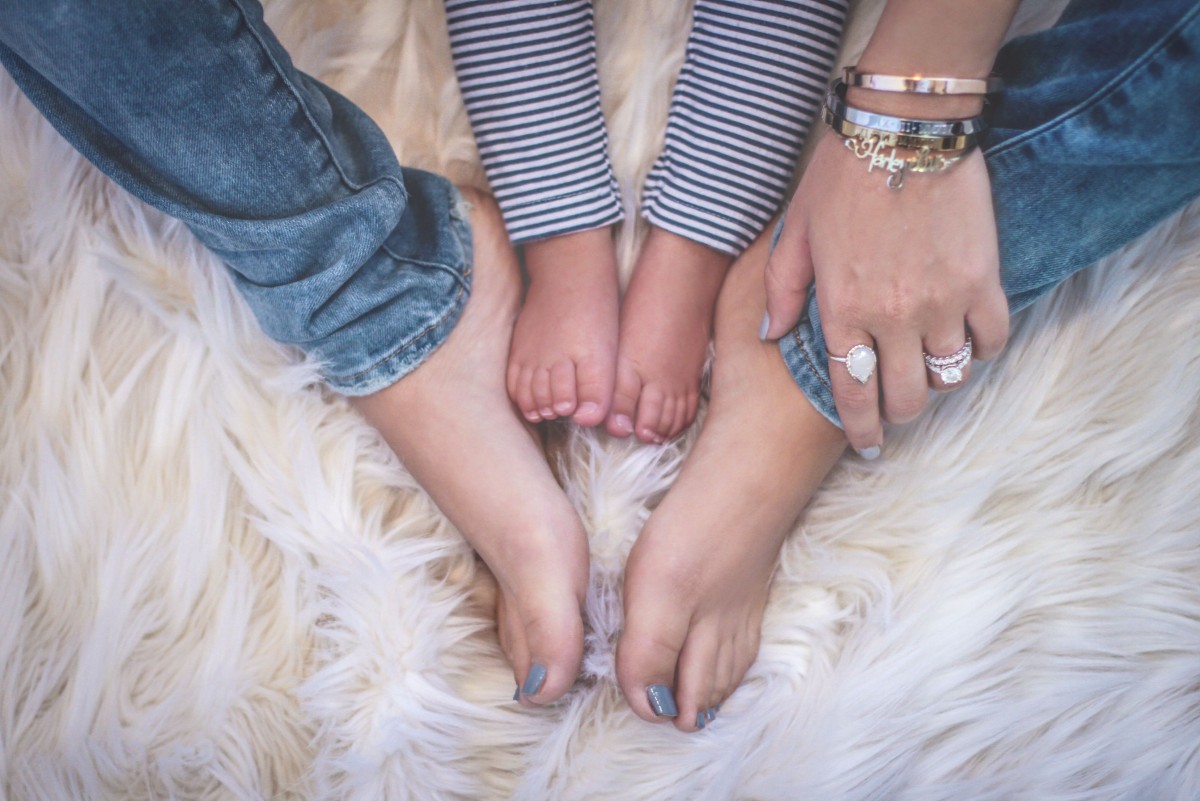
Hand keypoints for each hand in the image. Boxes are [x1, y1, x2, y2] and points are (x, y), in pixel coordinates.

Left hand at [763, 131, 1008, 452]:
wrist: (904, 127)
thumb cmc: (841, 175)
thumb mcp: (794, 231)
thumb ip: (780, 289)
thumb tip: (770, 335)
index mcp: (841, 309)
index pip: (851, 392)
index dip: (860, 427)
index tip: (868, 443)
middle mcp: (892, 317)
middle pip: (904, 397)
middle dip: (898, 413)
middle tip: (896, 407)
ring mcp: (941, 302)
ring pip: (948, 377)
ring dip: (937, 382)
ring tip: (928, 370)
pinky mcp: (981, 280)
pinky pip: (991, 340)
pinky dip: (980, 350)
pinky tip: (966, 341)